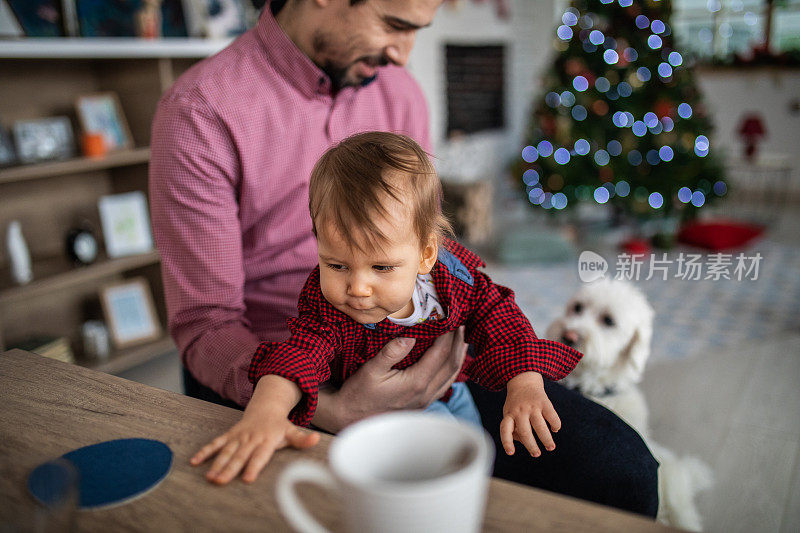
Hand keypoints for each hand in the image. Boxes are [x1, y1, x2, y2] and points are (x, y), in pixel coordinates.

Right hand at [190, 408, 318, 484]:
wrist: (266, 406)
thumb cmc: (279, 425)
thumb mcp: (293, 430)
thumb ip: (302, 439)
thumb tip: (316, 439)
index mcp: (266, 439)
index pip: (260, 455)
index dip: (254, 466)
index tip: (247, 479)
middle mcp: (251, 438)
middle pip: (240, 456)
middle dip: (230, 469)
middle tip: (221, 481)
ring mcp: (239, 436)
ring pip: (226, 451)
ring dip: (216, 463)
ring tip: (209, 477)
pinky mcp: (230, 435)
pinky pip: (216, 443)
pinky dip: (205, 451)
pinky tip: (194, 462)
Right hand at [312, 326, 467, 431]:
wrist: (351, 419)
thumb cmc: (358, 394)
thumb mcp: (371, 370)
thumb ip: (391, 352)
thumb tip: (410, 337)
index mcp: (416, 383)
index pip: (441, 354)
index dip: (449, 335)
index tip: (452, 318)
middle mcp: (425, 393)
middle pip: (452, 365)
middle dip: (458, 343)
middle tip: (463, 323)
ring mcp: (425, 401)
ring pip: (451, 376)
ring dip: (458, 356)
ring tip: (462, 339)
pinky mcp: (422, 404)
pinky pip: (444, 384)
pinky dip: (451, 369)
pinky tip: (450, 361)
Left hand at [500, 372, 560, 456]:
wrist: (523, 381)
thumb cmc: (516, 404)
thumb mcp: (509, 414)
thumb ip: (513, 429)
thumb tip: (524, 442)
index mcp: (509, 415)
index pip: (505, 430)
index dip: (507, 442)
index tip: (511, 453)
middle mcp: (519, 411)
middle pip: (525, 432)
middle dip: (531, 446)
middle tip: (536, 454)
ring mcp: (532, 406)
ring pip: (540, 426)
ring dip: (546, 439)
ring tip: (550, 447)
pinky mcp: (544, 402)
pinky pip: (552, 416)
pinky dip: (555, 425)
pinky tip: (555, 429)